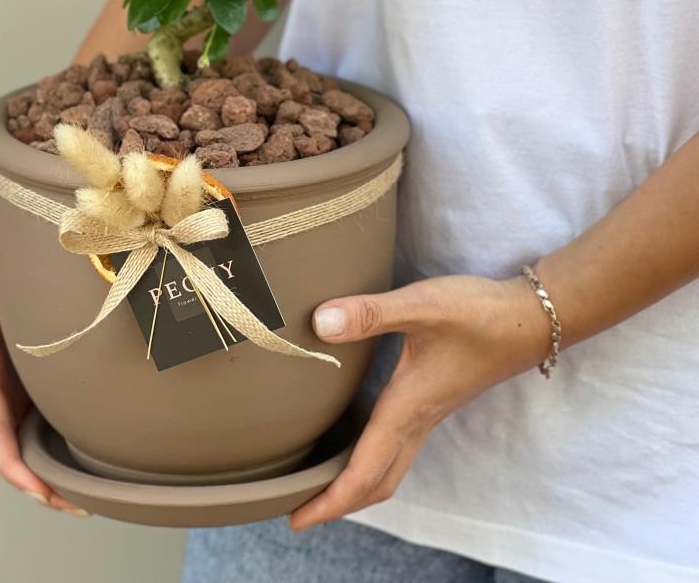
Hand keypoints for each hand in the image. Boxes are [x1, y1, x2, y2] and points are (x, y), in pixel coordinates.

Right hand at [0, 224, 86, 514]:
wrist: (17, 240)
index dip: (8, 457)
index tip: (34, 486)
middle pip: (9, 442)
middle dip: (34, 480)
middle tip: (73, 505)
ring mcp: (13, 382)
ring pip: (27, 438)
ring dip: (50, 472)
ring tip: (86, 499)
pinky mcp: (34, 378)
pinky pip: (44, 419)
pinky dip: (60, 447)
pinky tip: (90, 465)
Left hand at [290, 274, 549, 529]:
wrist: (530, 319)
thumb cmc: (478, 314)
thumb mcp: (421, 305)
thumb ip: (370, 314)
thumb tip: (319, 323)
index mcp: (407, 408)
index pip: (364, 472)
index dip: (329, 501)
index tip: (295, 520)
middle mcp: (417, 420)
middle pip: (376, 482)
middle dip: (338, 502)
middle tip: (299, 510)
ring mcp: (429, 413)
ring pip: (390, 467)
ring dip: (356, 483)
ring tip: (320, 481)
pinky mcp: (435, 400)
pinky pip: (399, 446)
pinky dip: (372, 458)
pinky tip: (357, 436)